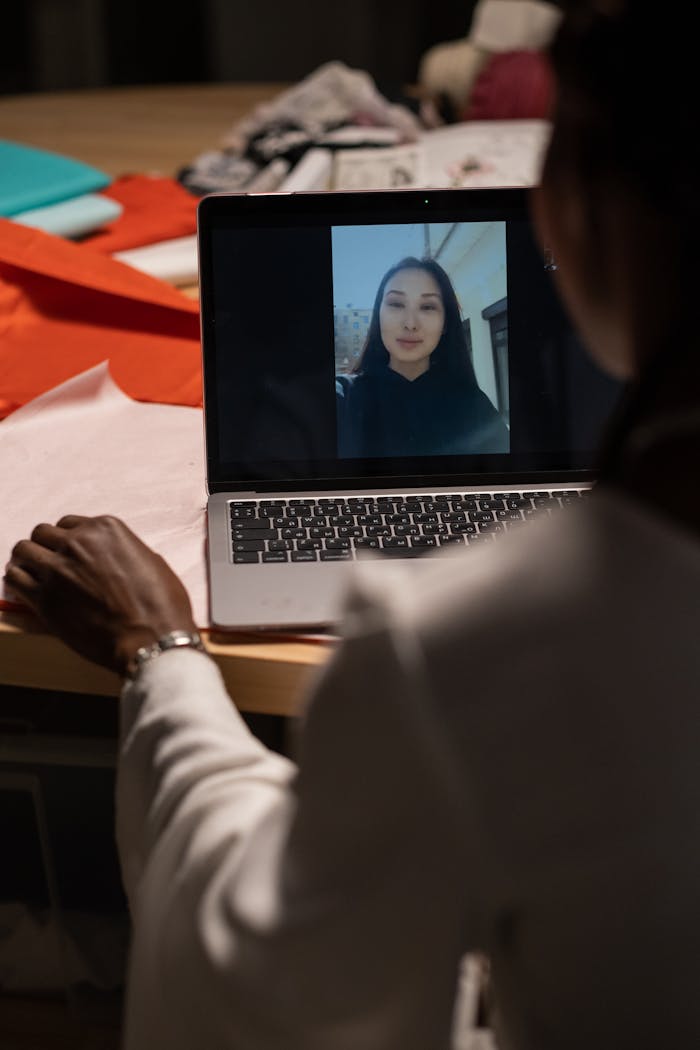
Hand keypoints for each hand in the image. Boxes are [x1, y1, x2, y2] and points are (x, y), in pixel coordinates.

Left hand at [5, 516, 196, 675]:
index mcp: (105, 529)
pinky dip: (16, 580)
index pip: (69, 523)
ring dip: (27, 561)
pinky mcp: (44, 599)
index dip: (67, 539)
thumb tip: (116, 558)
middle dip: (45, 547)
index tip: (69, 552)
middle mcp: (78, 543)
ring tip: (33, 574)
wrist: (151, 638)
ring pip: (23, 550)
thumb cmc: (161, 605)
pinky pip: (13, 578)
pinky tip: (24, 588)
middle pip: (42, 533)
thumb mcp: (152, 562)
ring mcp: (58, 569)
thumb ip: (124, 551)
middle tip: (50, 563)